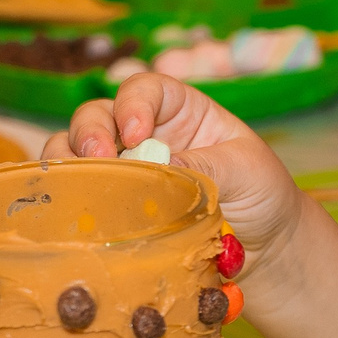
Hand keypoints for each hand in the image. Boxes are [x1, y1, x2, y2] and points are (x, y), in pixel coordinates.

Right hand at [49, 73, 300, 259]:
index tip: (136, 133)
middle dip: (90, 132)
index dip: (132, 103)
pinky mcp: (116, 208)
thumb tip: (157, 166)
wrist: (267, 247)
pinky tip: (75, 209)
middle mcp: (147, 134)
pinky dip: (70, 196)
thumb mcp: (246, 171)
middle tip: (99, 159)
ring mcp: (127, 170)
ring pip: (77, 152)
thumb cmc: (263, 195)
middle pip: (99, 116)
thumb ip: (206, 166)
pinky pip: (80, 194)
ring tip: (79, 184)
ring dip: (70, 162)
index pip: (145, 89)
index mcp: (182, 111)